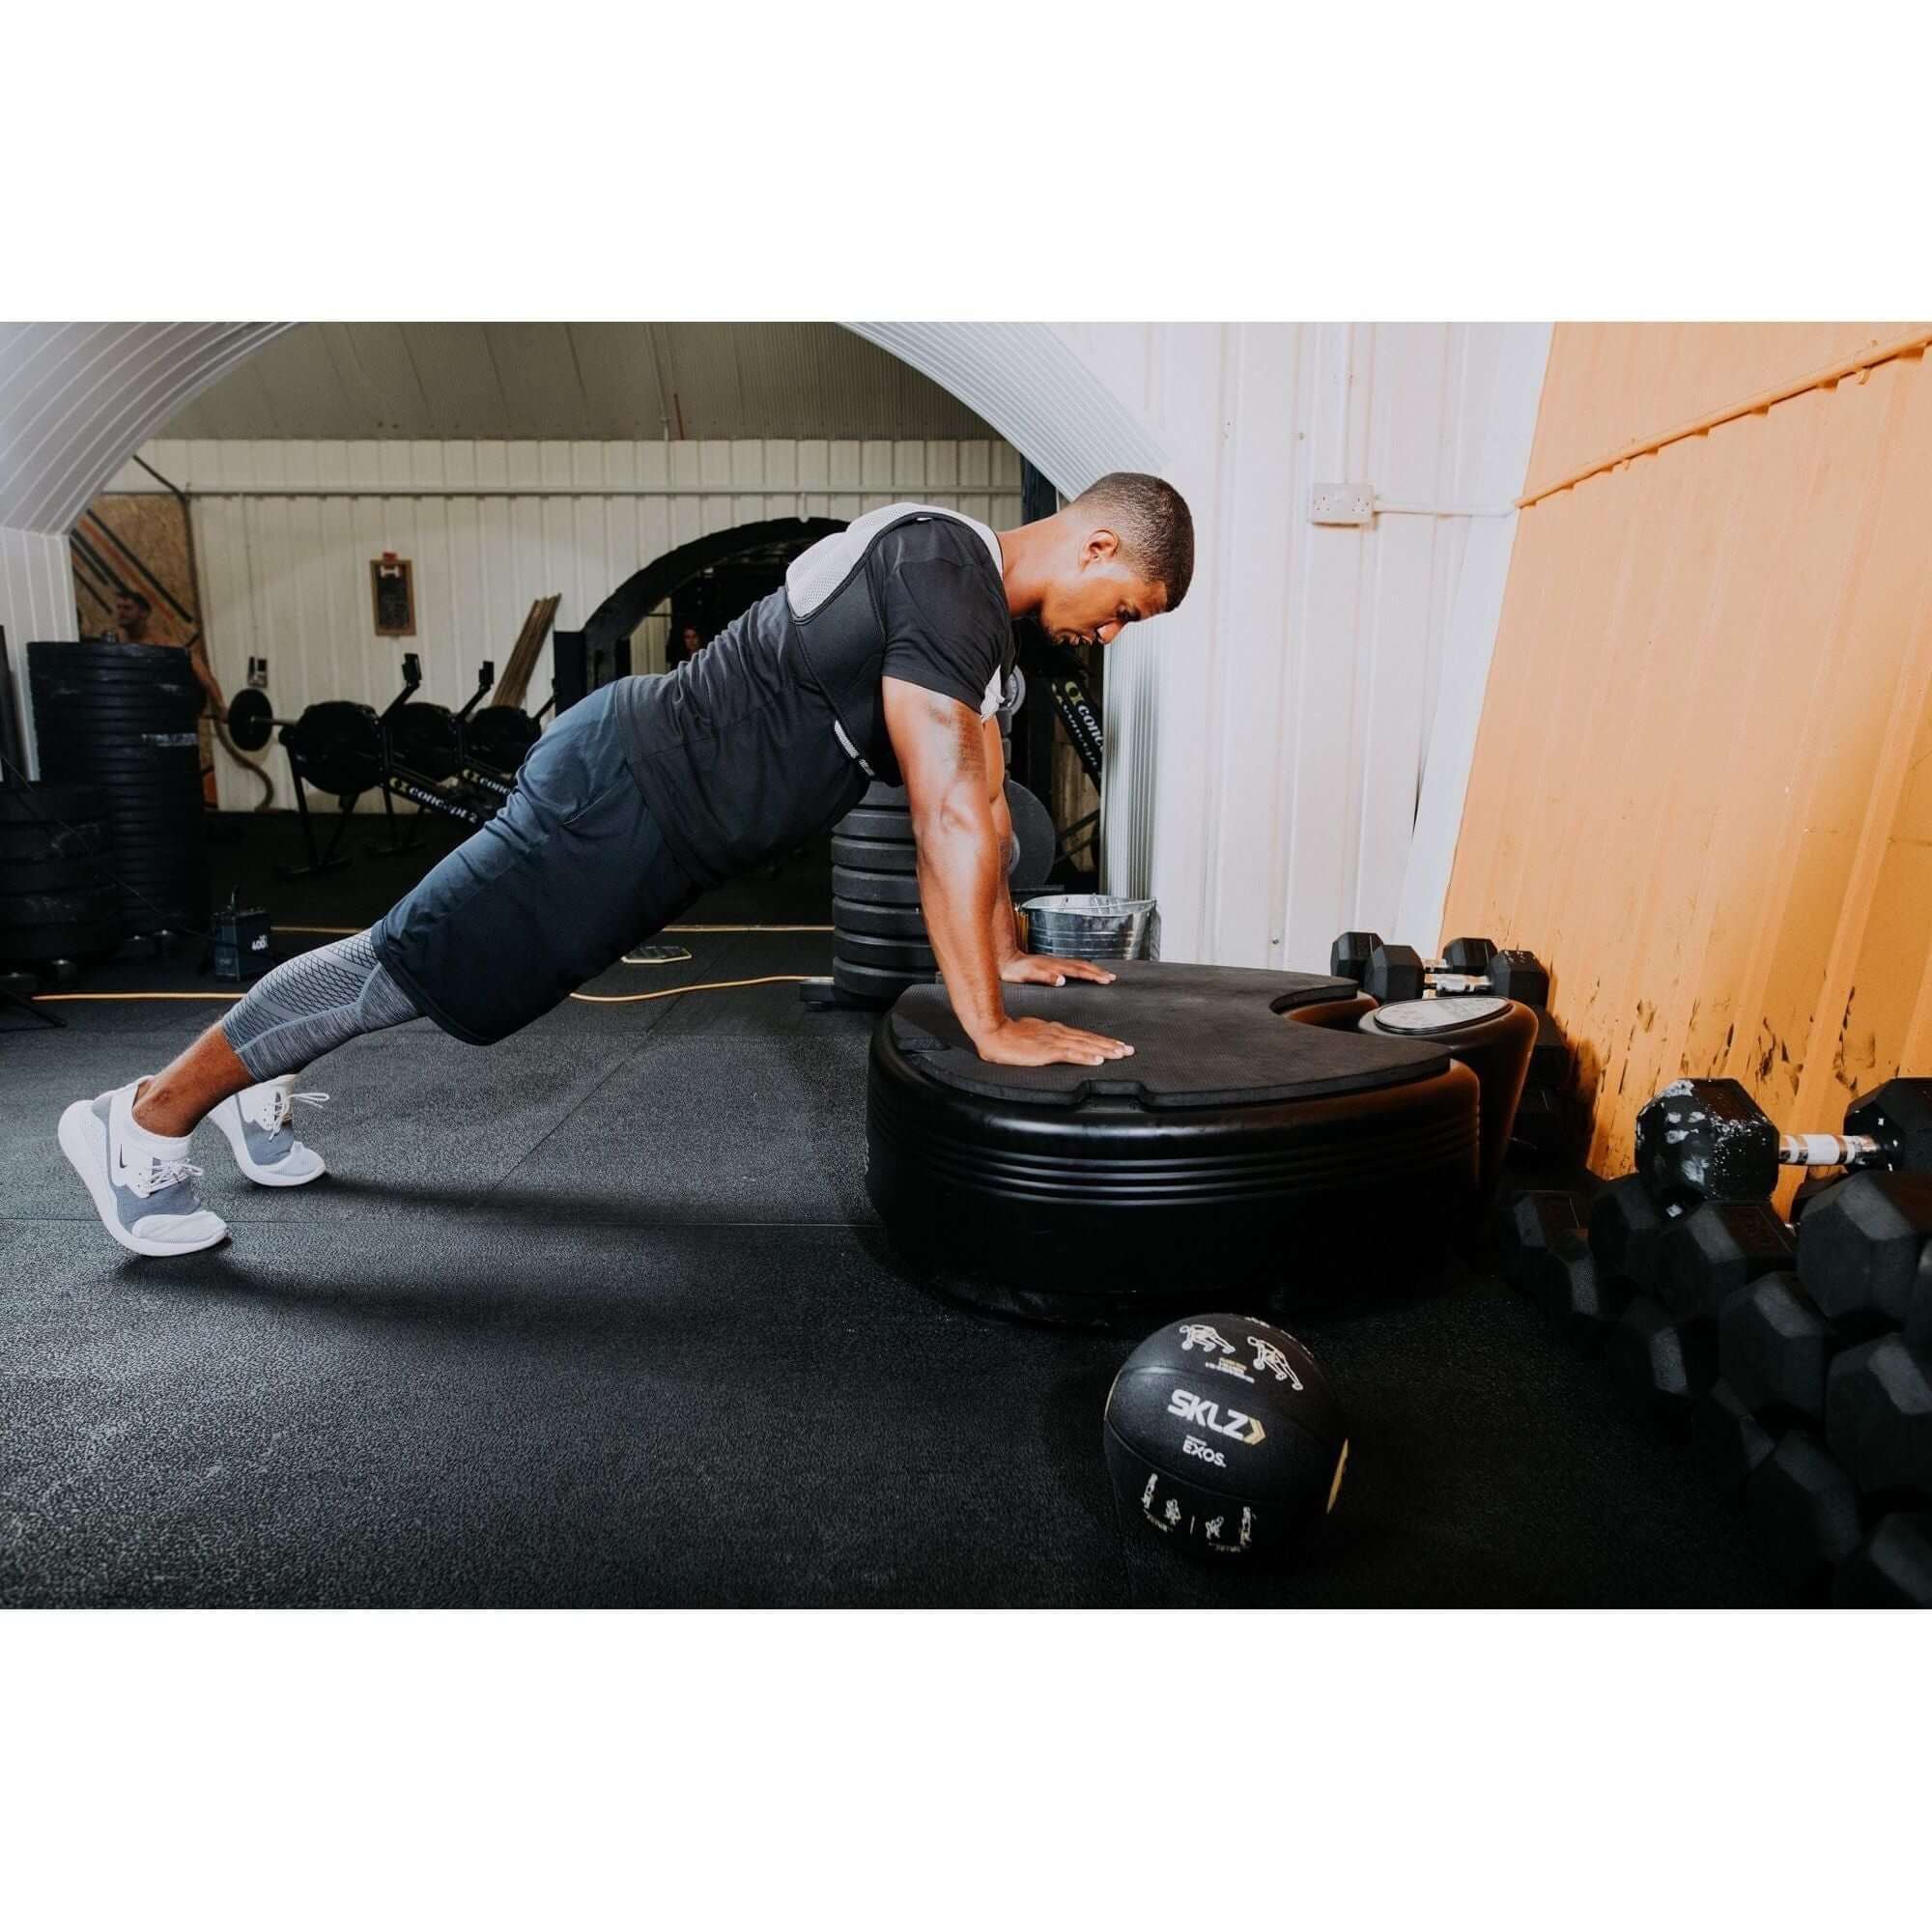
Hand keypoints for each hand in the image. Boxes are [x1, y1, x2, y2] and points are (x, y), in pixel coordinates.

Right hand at [974, 1015, 1133, 1067]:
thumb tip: (1053, 1044)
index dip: (1102, 1041)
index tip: (1117, 1045)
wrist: (994, 1032)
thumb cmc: (1008, 1034)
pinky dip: (1087, 1056)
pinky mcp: (1047, 1051)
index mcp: (1055, 1030)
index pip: (1083, 1036)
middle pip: (1090, 1039)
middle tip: (1129, 1050)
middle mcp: (1058, 1033)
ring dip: (1105, 1050)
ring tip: (1121, 1054)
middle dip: (1111, 1045)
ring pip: (1085, 1045)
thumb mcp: (1031, 1033)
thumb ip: (1045, 1038)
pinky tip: (1098, 1060)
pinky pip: (1071, 1054)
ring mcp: (1054, 1041)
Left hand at [998, 953, 1116, 987]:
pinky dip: (1082, 968)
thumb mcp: (1028, 975)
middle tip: (1112, 977)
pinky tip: (1083, 971)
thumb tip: (1062, 980)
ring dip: (1092, 969)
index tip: (1107, 979)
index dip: (1094, 975)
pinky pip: (1072, 965)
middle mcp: (1056, 963)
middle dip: (1098, 971)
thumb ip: (1046, 977)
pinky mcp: (1051, 964)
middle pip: (1082, 965)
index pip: (1079, 971)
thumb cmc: (1014, 970)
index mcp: (1054, 967)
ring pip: (1078, 964)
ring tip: (1103, 974)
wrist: (1004, 960)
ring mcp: (1054, 962)